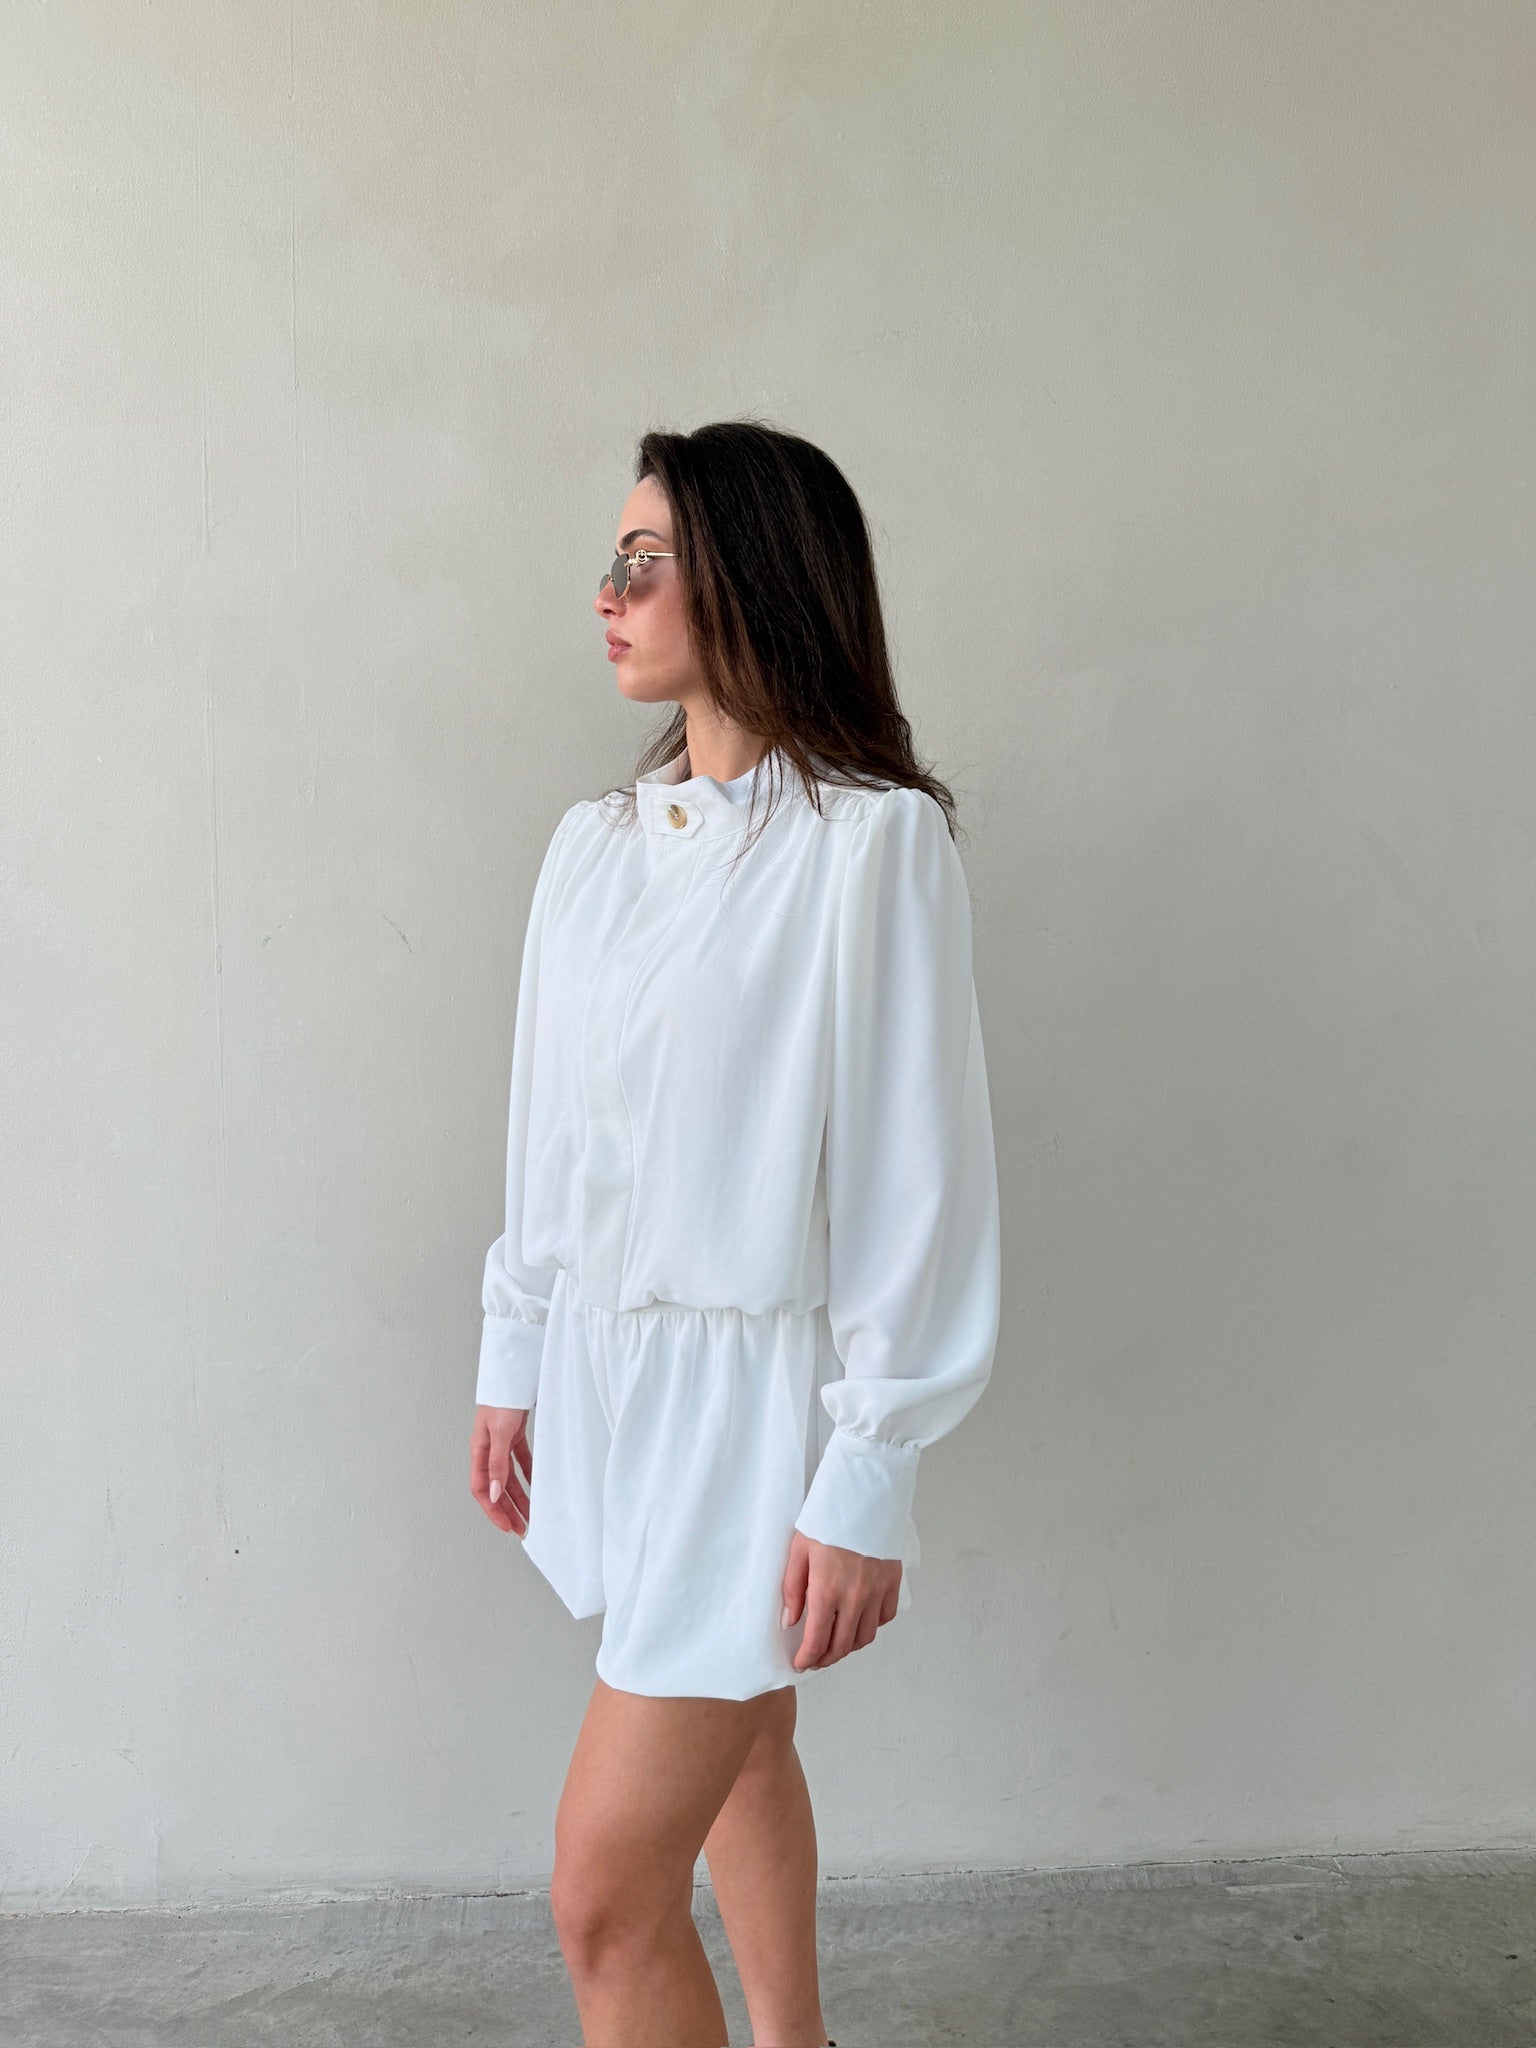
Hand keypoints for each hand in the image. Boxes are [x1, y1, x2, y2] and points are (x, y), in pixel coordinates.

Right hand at [471, 1404, 532, 1536]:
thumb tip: (495, 1494)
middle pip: (496, 1487)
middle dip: (508, 1510)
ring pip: (510, 1477)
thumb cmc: (503, 1398)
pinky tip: (539, 1485)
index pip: (481, 1489)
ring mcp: (501, 1442)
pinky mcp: (514, 1435)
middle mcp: (488, 1449)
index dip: (493, 1510)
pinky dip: (529, 1474)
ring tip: (532, 1513)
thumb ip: (497, 1464)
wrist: (516, 1371)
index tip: (508, 1526)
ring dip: (519, 1496)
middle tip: (521, 1529)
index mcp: (478, 1450)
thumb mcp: (499, 1433)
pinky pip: (521, 1461)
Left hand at [781, 1528, 901, 1670]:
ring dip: (849, 1646)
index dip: (807, 1659)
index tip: (801, 1663)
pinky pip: (884, 1617)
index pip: (817, 1640)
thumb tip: (790, 1621)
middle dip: (825, 1658)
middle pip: (842, 1646)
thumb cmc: (827, 1518)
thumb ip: (792, 1588)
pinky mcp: (892, 1582)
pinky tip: (859, 1620)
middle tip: (815, 1658)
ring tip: (836, 1643)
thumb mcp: (799, 1549)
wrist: (863, 1493)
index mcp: (826, 1590)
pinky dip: (871, 1626)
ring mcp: (877, 1591)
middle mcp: (854, 1597)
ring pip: (865, 1637)